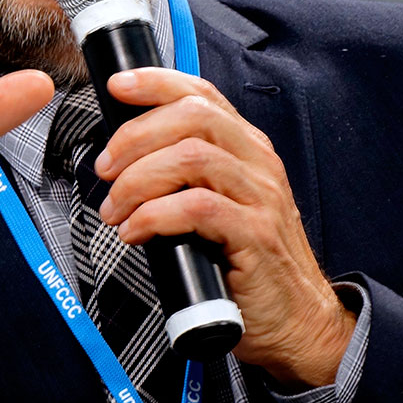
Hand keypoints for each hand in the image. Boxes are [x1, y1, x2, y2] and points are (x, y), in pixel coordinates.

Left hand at [93, 68, 355, 387]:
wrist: (297, 320)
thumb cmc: (249, 264)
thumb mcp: (220, 206)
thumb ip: (186, 177)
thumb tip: (123, 159)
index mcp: (247, 148)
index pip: (202, 95)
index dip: (156, 83)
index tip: (116, 86)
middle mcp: (258, 163)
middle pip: (193, 116)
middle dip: (136, 135)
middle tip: (105, 168)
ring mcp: (261, 197)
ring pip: (192, 157)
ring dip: (138, 180)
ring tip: (115, 209)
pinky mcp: (256, 235)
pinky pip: (198, 208)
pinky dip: (155, 216)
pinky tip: (135, 232)